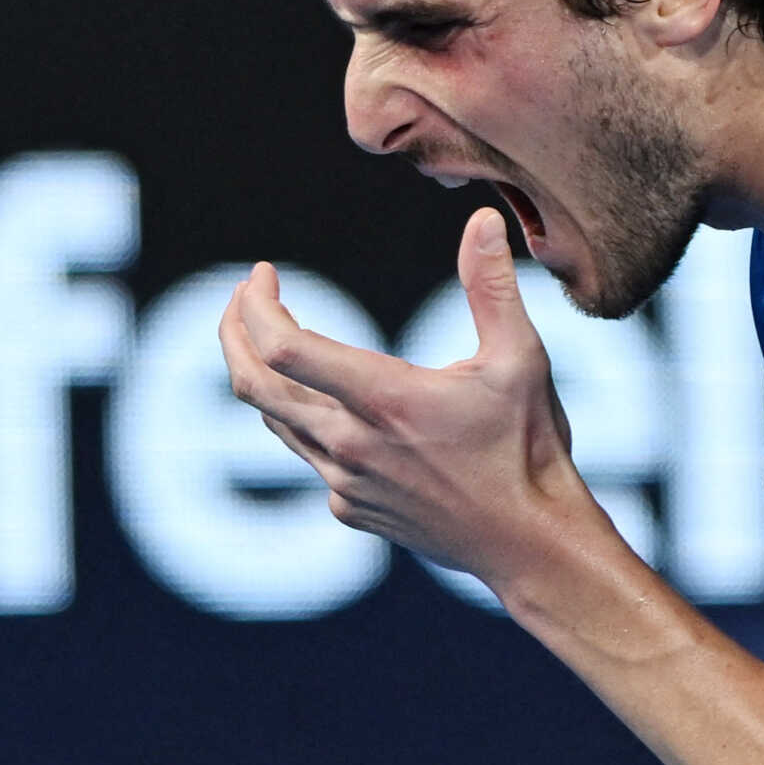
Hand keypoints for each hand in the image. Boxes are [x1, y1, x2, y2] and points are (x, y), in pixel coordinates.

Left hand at [217, 206, 591, 592]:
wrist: (529, 543)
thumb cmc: (530, 449)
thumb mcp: (521, 359)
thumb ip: (492, 286)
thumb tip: (485, 220)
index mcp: (384, 400)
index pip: (282, 348)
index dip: (257, 305)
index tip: (264, 274)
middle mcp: (351, 445)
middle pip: (252, 385)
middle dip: (234, 331)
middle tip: (243, 296)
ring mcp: (345, 484)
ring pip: (276, 421)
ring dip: (262, 375)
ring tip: (272, 338)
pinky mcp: (351, 509)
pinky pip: (309, 457)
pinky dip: (306, 421)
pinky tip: (335, 406)